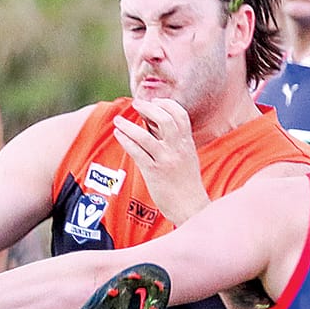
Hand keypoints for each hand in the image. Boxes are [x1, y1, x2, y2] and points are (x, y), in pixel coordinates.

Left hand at [114, 96, 209, 223]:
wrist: (191, 207)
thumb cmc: (186, 183)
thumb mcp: (187, 157)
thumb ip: (174, 142)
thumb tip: (156, 125)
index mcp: (187, 143)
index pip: (180, 114)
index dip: (166, 104)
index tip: (154, 101)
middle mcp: (178, 149)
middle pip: (164, 119)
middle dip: (148, 108)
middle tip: (135, 104)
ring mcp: (166, 160)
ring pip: (145, 136)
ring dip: (128, 126)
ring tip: (118, 120)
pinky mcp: (154, 172)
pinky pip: (137, 152)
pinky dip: (126, 141)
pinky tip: (118, 135)